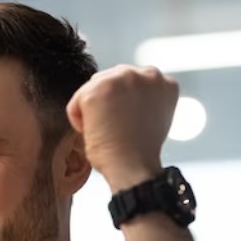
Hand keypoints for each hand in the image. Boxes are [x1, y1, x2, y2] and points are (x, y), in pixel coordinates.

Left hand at [66, 65, 178, 191]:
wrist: (133, 167)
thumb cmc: (139, 150)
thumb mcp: (152, 116)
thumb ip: (144, 99)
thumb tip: (122, 96)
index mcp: (163, 81)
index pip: (129, 82)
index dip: (121, 104)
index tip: (123, 123)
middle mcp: (146, 74)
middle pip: (109, 79)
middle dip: (105, 103)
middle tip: (112, 128)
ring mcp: (123, 78)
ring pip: (92, 89)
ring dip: (93, 110)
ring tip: (106, 131)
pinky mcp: (99, 89)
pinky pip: (76, 102)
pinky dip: (78, 120)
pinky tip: (95, 132)